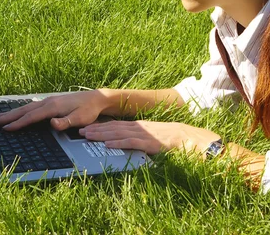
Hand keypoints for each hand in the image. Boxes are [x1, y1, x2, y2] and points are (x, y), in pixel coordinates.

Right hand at [0, 90, 109, 130]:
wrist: (96, 98)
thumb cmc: (89, 110)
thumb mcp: (80, 118)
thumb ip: (65, 122)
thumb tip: (52, 123)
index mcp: (53, 107)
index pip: (31, 117)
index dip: (18, 123)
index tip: (6, 129)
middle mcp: (48, 102)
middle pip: (25, 110)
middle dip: (9, 116)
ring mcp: (49, 101)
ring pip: (27, 107)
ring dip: (13, 112)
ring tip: (1, 117)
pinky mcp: (52, 102)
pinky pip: (32, 106)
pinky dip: (22, 110)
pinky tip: (19, 112)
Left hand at [79, 120, 220, 154]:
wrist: (190, 138)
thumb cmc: (173, 139)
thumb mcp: (154, 137)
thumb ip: (142, 139)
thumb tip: (129, 143)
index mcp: (140, 126)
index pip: (116, 125)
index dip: (101, 126)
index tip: (87, 128)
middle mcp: (139, 128)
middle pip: (113, 127)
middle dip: (96, 129)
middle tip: (80, 131)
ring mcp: (144, 134)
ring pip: (118, 133)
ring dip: (102, 134)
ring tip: (88, 135)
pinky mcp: (149, 142)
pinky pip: (131, 142)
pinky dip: (118, 142)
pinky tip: (107, 144)